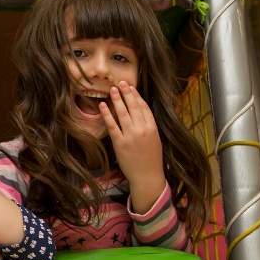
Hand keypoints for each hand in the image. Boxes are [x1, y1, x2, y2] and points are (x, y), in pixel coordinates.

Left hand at [99, 81, 165, 210]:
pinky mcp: (119, 143)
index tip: (132, 88)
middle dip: (127, 93)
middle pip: (133, 107)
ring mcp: (130, 136)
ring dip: (117, 100)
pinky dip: (107, 114)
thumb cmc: (152, 159)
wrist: (147, 176)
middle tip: (121, 82)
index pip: (144, 108)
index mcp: (152, 128)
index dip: (137, 96)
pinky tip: (103, 105)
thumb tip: (141, 112)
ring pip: (122, 113)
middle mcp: (142, 129)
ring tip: (112, 90)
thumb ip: (148, 126)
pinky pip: (112, 125)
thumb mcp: (155, 139)